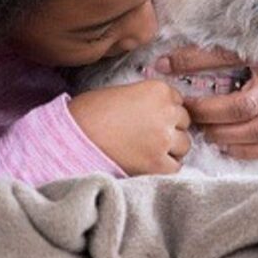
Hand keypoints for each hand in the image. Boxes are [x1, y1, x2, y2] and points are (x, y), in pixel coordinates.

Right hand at [68, 80, 191, 175]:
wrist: (73, 138)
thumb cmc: (90, 112)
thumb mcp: (123, 92)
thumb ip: (147, 99)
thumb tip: (159, 110)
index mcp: (158, 90)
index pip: (178, 100)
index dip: (165, 109)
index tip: (153, 117)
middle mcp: (166, 112)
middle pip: (184, 121)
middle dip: (171, 127)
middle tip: (151, 134)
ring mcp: (164, 139)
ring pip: (184, 144)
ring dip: (172, 148)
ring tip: (150, 150)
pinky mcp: (157, 164)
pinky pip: (176, 167)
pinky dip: (165, 167)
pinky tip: (149, 163)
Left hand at [154, 9, 257, 159]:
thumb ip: (233, 36)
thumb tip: (184, 42)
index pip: (226, 55)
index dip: (190, 61)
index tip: (161, 64)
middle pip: (244, 106)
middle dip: (207, 112)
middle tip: (184, 110)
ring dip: (225, 134)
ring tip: (203, 130)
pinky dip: (250, 150)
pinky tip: (229, 145)